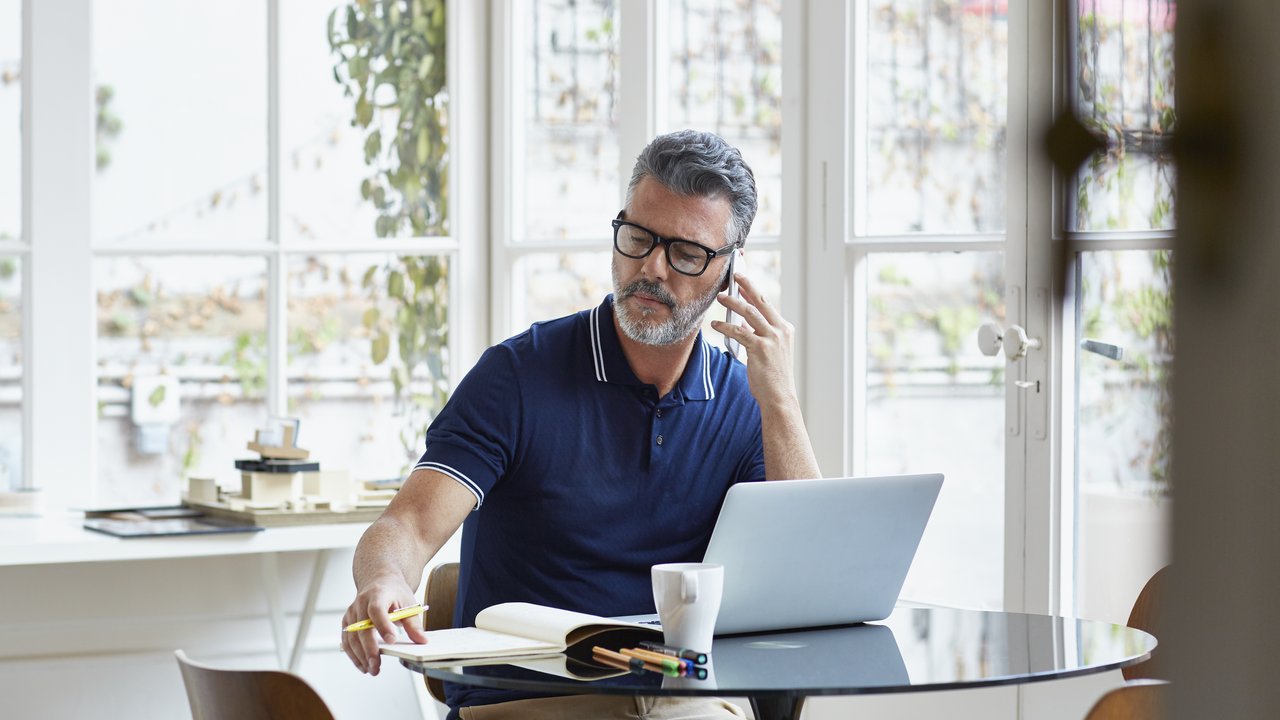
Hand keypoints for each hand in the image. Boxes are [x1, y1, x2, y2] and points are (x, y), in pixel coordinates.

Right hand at [341, 579, 428, 675]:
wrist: (379, 579)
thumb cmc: (394, 591)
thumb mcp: (408, 603)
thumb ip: (414, 623)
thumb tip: (422, 641)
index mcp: (378, 594)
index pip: (377, 610)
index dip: (383, 625)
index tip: (392, 640)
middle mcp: (361, 602)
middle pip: (362, 628)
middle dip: (369, 649)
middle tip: (376, 666)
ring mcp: (352, 612)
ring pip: (351, 637)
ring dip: (359, 656)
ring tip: (371, 669)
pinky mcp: (347, 622)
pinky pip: (346, 640)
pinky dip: (353, 655)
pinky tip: (362, 665)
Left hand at [711, 271, 798, 408]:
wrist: (779, 396)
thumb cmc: (773, 376)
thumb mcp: (769, 351)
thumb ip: (758, 334)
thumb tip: (743, 322)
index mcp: (784, 329)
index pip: (767, 305)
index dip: (753, 291)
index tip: (742, 282)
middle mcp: (780, 330)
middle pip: (761, 301)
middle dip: (746, 286)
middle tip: (734, 276)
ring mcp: (772, 338)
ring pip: (749, 313)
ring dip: (732, 303)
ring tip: (720, 298)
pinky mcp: (760, 348)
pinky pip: (739, 332)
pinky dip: (725, 327)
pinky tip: (716, 325)